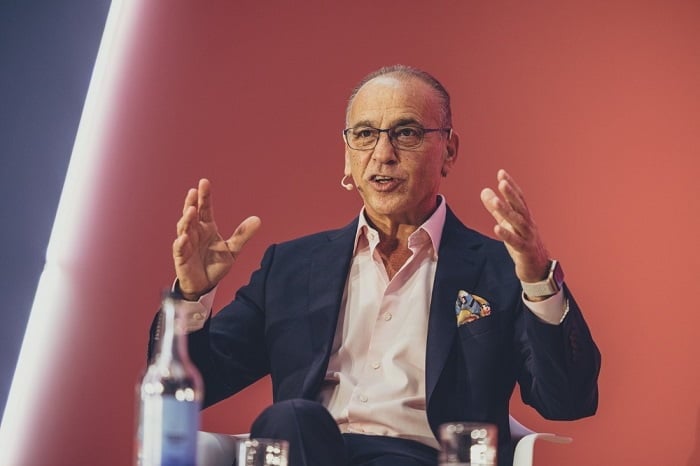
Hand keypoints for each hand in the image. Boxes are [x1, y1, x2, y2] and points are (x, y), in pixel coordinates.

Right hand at [173, 178, 260, 299]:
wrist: (205, 284)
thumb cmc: (215, 264)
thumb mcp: (232, 249)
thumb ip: (242, 234)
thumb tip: (258, 219)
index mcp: (207, 227)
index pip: (205, 208)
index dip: (205, 196)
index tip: (204, 182)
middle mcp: (195, 232)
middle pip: (192, 214)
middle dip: (192, 202)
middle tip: (194, 191)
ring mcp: (187, 244)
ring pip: (184, 229)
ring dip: (187, 219)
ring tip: (191, 210)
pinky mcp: (181, 258)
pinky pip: (179, 249)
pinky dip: (181, 243)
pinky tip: (183, 237)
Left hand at [480, 169, 548, 282]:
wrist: (538, 268)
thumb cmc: (522, 243)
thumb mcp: (508, 223)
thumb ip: (496, 209)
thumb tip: (484, 191)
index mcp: (524, 216)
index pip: (519, 198)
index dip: (511, 186)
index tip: (501, 173)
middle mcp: (528, 224)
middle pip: (520, 207)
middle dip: (511, 194)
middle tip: (502, 182)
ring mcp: (528, 237)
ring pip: (518, 223)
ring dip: (508, 212)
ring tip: (496, 202)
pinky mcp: (525, 250)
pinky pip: (515, 242)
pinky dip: (507, 235)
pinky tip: (497, 228)